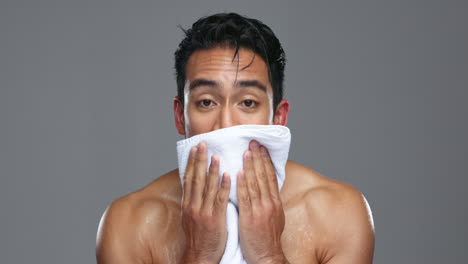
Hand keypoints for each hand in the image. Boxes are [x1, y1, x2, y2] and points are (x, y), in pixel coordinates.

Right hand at [180, 142, 230, 263]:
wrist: (199, 256)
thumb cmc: (198, 237)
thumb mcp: (191, 216)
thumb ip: (194, 200)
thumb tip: (195, 185)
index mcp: (188, 204)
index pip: (188, 178)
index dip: (191, 162)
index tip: (194, 149)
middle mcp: (193, 205)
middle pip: (196, 179)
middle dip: (199, 160)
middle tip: (202, 144)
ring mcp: (203, 212)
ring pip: (208, 187)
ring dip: (212, 170)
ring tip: (216, 155)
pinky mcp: (215, 219)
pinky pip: (220, 200)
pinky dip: (224, 187)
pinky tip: (228, 175)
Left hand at [237, 140, 287, 263]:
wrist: (267, 256)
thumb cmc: (267, 239)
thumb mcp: (274, 217)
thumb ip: (269, 201)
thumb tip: (265, 188)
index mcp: (275, 202)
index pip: (271, 176)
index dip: (266, 161)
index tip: (261, 148)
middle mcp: (270, 203)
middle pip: (264, 176)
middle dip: (259, 158)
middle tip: (253, 142)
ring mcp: (260, 209)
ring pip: (255, 183)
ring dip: (250, 166)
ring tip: (246, 151)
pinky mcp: (250, 217)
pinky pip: (245, 197)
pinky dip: (242, 183)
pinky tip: (238, 172)